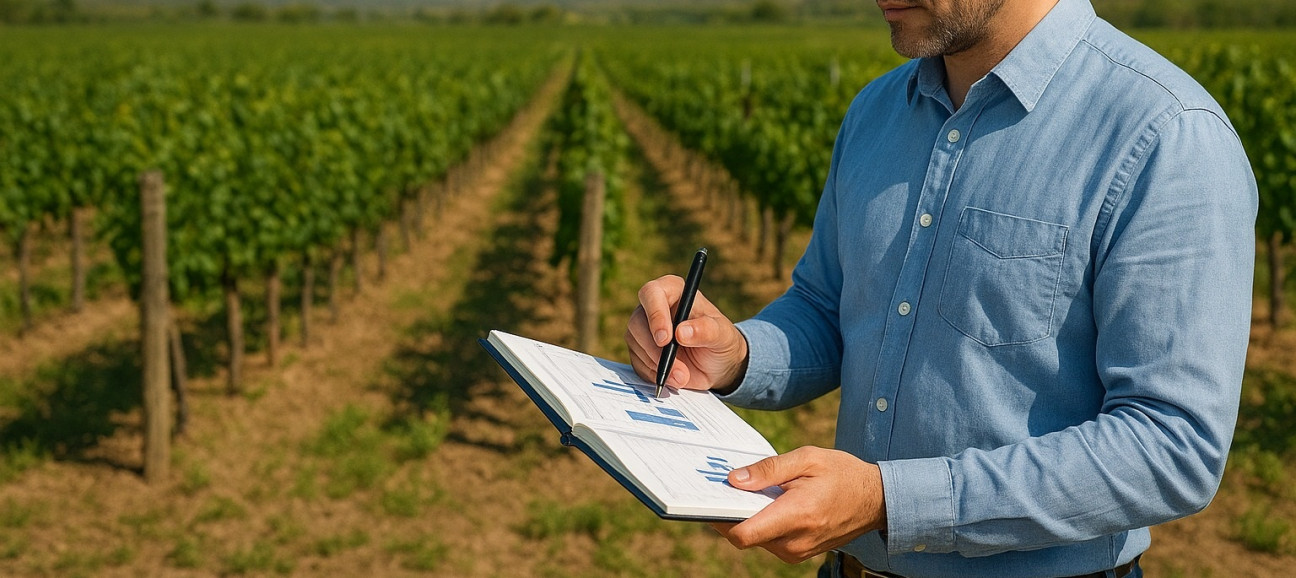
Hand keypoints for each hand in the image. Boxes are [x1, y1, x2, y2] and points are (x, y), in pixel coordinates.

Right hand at [624, 274, 748, 391]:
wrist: (716, 365)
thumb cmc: (721, 341)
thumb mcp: (722, 335)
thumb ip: (706, 330)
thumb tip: (682, 332)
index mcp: (673, 291)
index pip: (652, 293)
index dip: (655, 315)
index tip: (666, 339)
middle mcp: (654, 307)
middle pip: (637, 322)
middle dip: (655, 350)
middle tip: (678, 369)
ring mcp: (643, 329)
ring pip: (635, 345)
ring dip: (658, 365)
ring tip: (683, 376)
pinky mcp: (640, 351)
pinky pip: (637, 363)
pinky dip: (654, 374)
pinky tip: (673, 377)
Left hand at [711, 446, 886, 563]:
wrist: (876, 500)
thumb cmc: (842, 474)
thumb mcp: (807, 459)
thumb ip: (768, 470)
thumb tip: (734, 480)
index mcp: (797, 515)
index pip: (743, 533)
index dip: (720, 518)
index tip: (709, 498)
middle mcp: (795, 541)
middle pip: (744, 536)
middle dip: (731, 512)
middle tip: (725, 486)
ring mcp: (797, 552)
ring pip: (754, 539)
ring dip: (747, 517)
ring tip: (750, 491)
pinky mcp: (797, 554)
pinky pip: (768, 541)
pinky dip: (761, 523)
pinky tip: (766, 502)